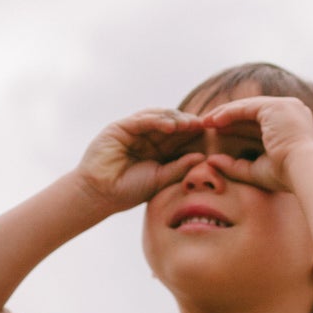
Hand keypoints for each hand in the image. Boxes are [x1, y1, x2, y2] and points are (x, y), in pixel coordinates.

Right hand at [75, 110, 205, 213]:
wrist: (100, 194)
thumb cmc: (129, 191)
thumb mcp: (160, 179)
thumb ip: (179, 167)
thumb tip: (202, 157)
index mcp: (157, 150)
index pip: (179, 139)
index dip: (194, 136)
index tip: (212, 136)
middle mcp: (146, 138)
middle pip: (171, 125)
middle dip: (188, 124)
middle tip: (206, 124)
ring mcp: (134, 131)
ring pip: (158, 118)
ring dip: (175, 120)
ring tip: (190, 124)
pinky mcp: (121, 127)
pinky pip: (142, 120)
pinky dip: (156, 121)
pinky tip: (171, 126)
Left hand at [194, 95, 312, 192]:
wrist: (304, 171)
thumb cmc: (286, 176)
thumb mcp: (257, 170)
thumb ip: (235, 165)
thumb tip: (211, 160)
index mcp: (293, 125)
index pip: (260, 121)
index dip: (238, 126)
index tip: (219, 132)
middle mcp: (291, 111)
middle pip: (253, 111)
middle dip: (229, 116)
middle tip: (208, 123)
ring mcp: (284, 106)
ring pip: (248, 106)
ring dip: (225, 113)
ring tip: (206, 121)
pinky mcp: (275, 106)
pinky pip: (246, 107)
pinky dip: (229, 113)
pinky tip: (214, 121)